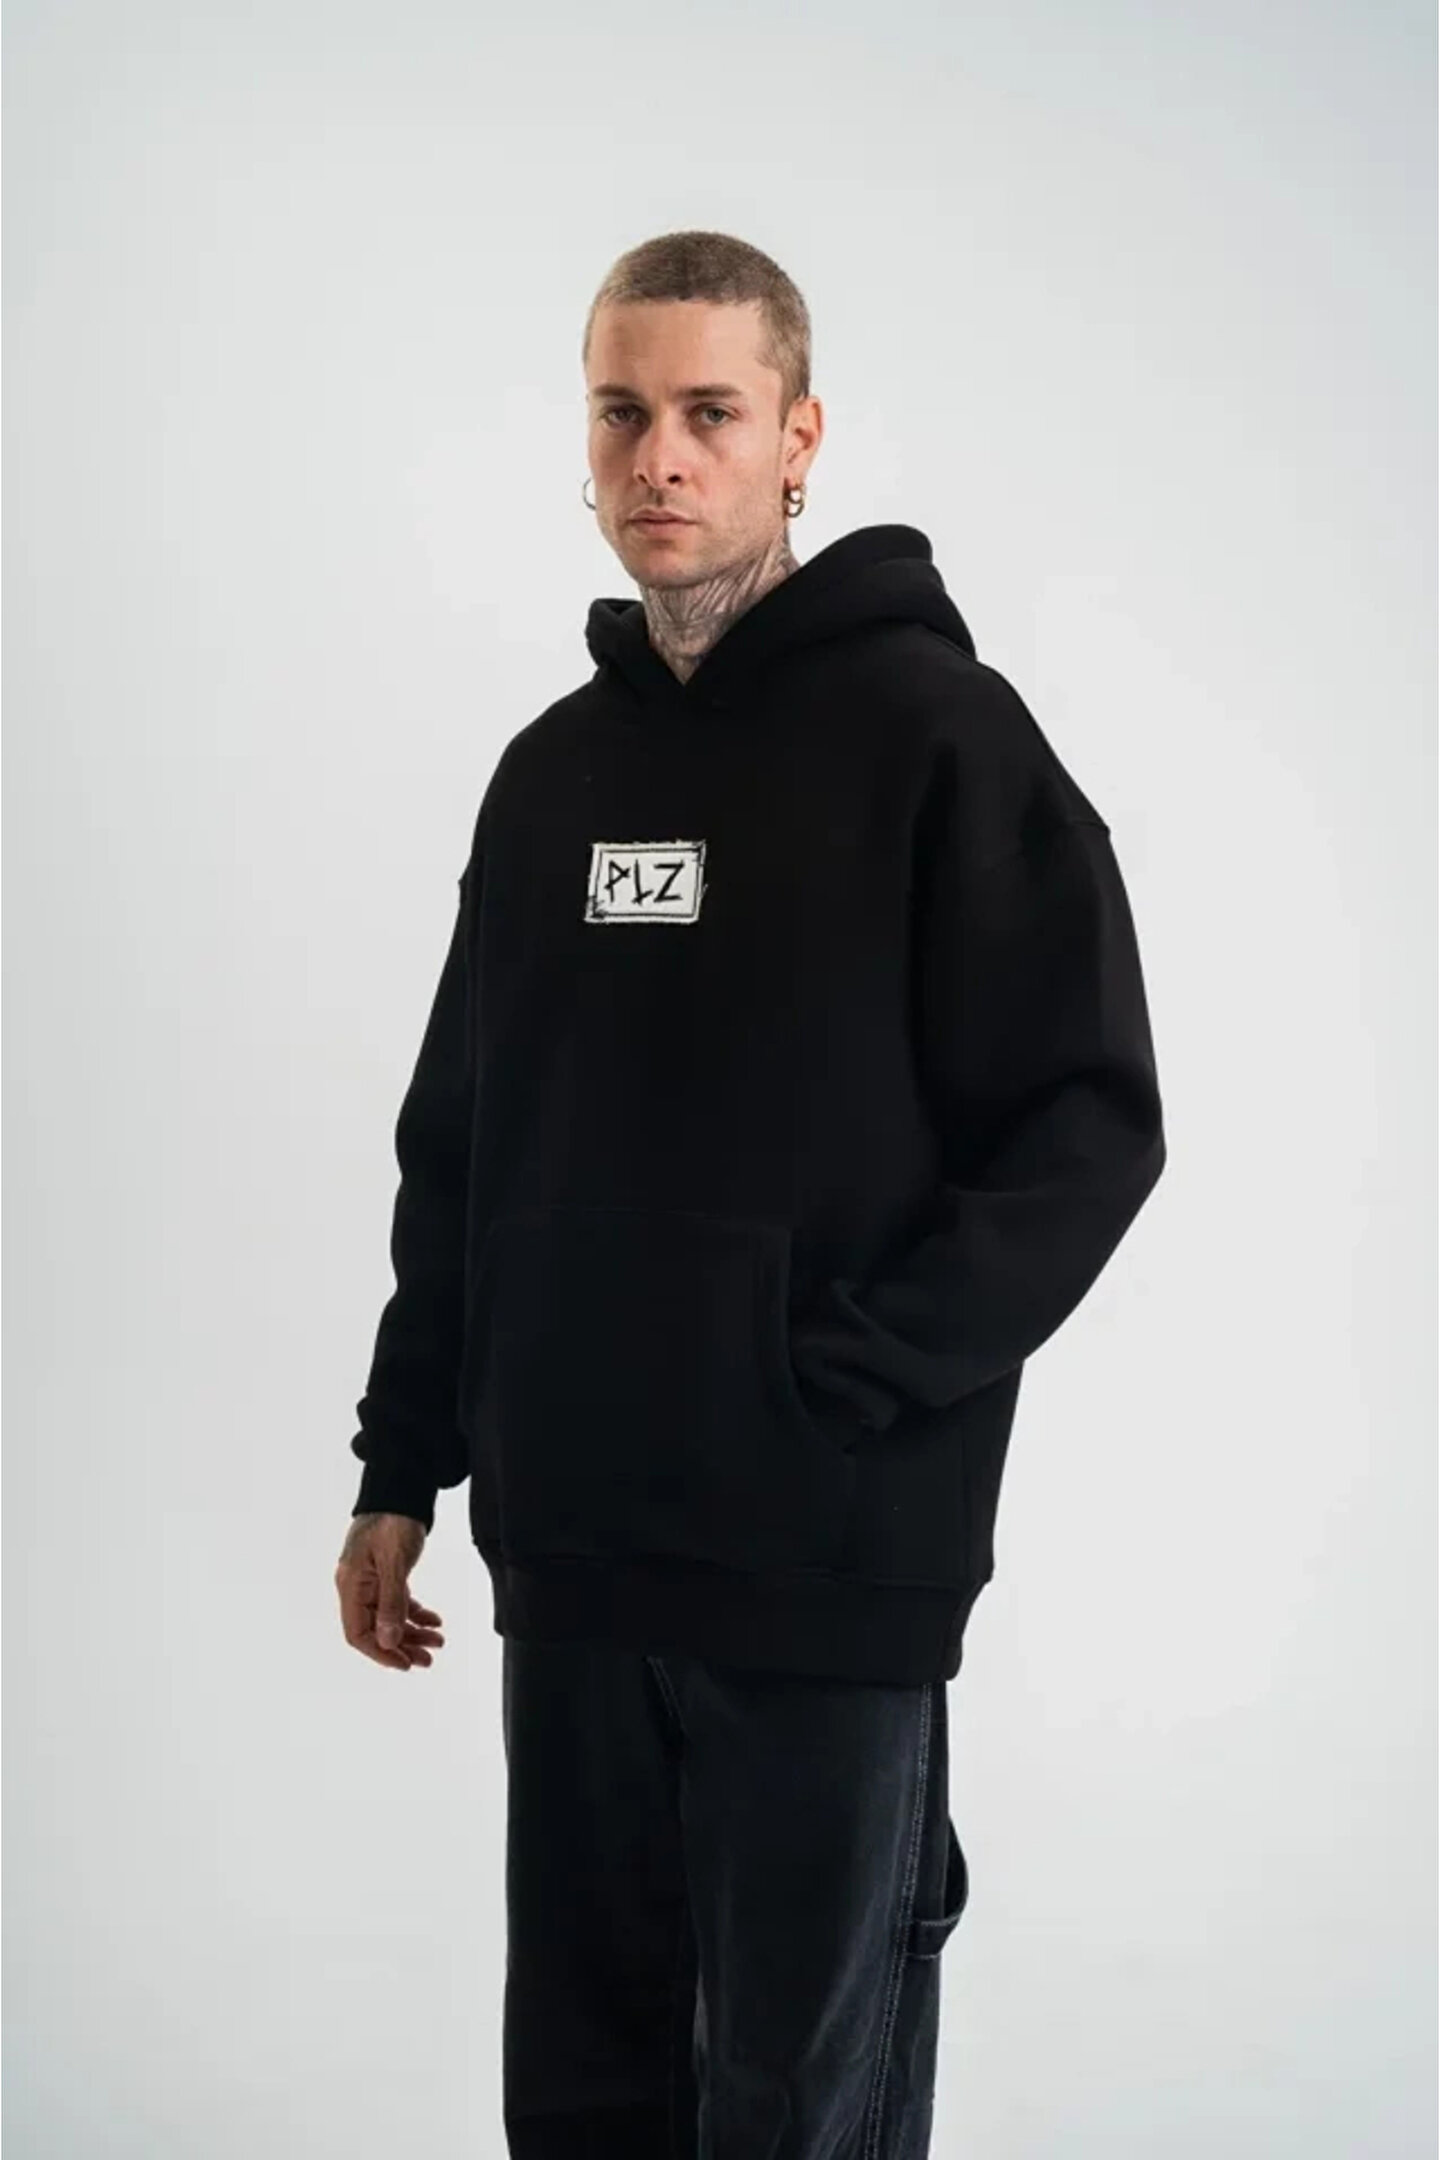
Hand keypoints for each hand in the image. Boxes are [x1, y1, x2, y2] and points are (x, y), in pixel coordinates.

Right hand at [335, 1512, 445, 1670]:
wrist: (401, 1490)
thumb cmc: (393, 1520)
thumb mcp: (394, 1562)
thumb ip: (391, 1602)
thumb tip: (388, 1640)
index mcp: (351, 1584)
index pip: (357, 1632)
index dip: (379, 1652)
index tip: (404, 1664)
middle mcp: (357, 1586)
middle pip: (375, 1629)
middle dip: (401, 1647)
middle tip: (427, 1660)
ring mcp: (370, 1580)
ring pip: (388, 1618)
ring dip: (412, 1633)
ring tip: (437, 1642)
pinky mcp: (385, 1573)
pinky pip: (397, 1602)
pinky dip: (415, 1613)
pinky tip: (434, 1621)